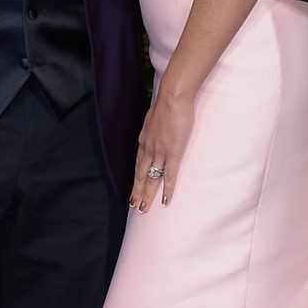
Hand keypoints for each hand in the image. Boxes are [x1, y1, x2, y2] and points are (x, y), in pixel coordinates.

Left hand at [130, 90, 193, 212]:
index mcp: (144, 140)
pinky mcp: (173, 153)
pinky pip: (169, 176)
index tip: (134, 188)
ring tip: (144, 209)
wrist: (172, 98)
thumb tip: (155, 128)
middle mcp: (148, 149)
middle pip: (141, 175)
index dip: (136, 178)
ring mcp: (160, 153)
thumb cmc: (167, 104)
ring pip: (151, 179)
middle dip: (137, 191)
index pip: (138, 164)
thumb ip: (154, 127)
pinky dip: (167, 189)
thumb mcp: (154, 117)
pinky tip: (166, 200)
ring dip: (148, 195)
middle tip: (135, 205)